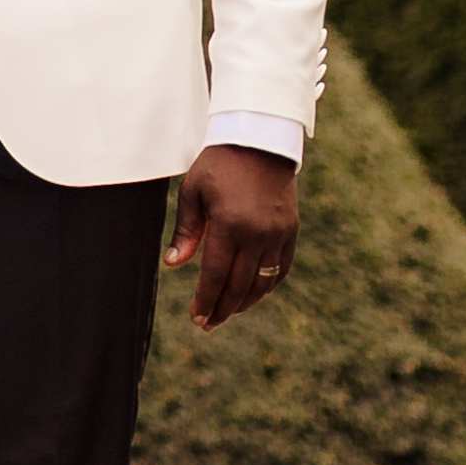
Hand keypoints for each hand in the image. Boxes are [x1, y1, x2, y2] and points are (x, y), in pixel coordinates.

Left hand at [163, 143, 296, 328]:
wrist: (260, 140)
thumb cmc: (219, 164)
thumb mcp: (193, 191)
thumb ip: (187, 231)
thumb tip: (174, 264)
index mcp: (230, 224)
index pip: (217, 275)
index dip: (206, 300)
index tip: (197, 318)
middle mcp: (258, 233)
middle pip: (240, 285)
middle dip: (222, 308)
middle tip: (207, 324)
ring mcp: (278, 234)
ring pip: (262, 282)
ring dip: (244, 303)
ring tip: (226, 313)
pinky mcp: (290, 231)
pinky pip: (281, 268)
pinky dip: (267, 286)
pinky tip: (252, 294)